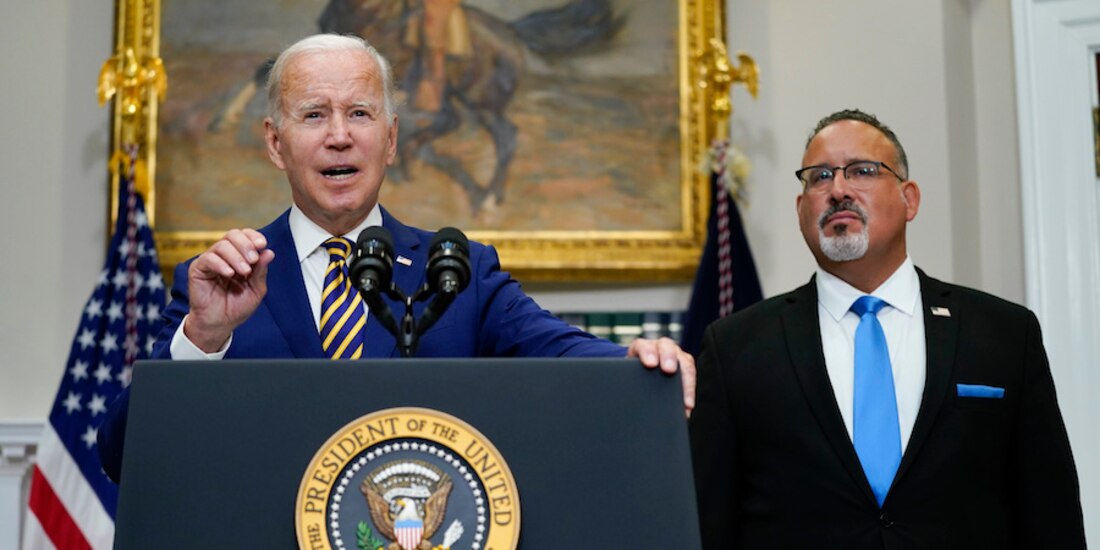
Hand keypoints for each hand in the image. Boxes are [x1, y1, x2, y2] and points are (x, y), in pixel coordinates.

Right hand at [184, 229, 274, 351]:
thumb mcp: (255, 289)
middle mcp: (225, 256)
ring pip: (221, 245)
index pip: (245, 236)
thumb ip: (261, 271)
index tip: (262, 244)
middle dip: (246, 245)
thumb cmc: (237, 307)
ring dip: (236, 256)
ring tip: (243, 271)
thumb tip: (269, 252)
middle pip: (233, 235)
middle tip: (253, 260)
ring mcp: (210, 261)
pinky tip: (229, 274)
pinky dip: (221, 264)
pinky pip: (208, 258)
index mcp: (239, 257)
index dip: (253, 236)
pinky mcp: (198, 269)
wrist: (220, 324)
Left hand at [626, 337, 695, 416]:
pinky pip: (690, 375)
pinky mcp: (684, 365)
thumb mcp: (626, 375)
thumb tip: (623, 395)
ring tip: (684, 400)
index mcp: (641, 347)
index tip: (650, 364)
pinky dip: (689, 391)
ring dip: (685, 380)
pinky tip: (687, 405)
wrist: (636, 375)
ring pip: (684, 361)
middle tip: (668, 370)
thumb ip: (626, 380)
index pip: (643, 345)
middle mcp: (659, 347)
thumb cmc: (630, 375)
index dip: (647, 352)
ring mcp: (674, 355)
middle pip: (667, 347)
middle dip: (669, 358)